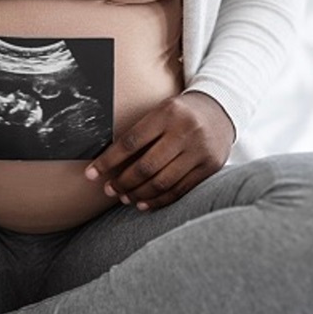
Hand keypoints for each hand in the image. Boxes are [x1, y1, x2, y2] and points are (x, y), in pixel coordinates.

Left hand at [84, 92, 233, 211]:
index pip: (130, 142)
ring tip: (124, 198)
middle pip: (146, 166)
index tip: (91, 174)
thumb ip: (139, 133)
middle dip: (123, 182)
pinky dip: (159, 200)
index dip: (108, 161)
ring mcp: (200, 151)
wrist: (221, 109)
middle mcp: (185, 131)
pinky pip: (179, 190)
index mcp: (167, 113)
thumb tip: (106, 162)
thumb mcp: (160, 112)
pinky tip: (143, 203)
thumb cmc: (179, 113)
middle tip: (109, 190)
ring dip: (138, 194)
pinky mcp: (210, 167)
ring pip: (162, 182)